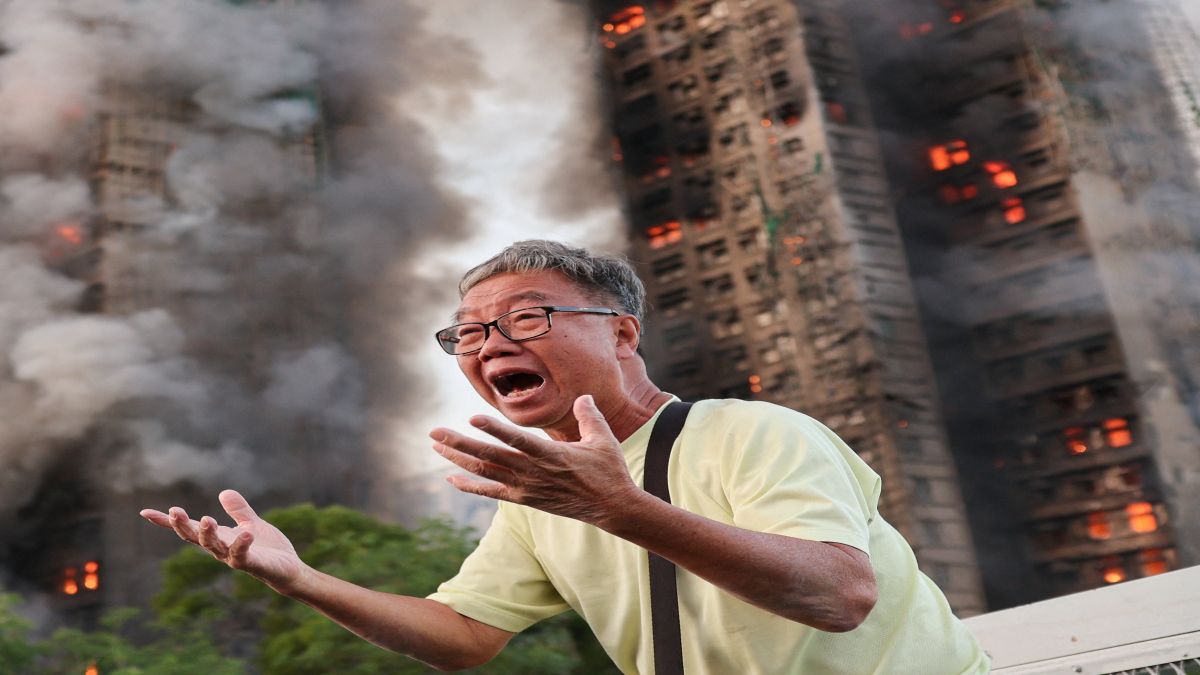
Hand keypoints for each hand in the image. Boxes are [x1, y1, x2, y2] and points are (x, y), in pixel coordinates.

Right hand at [140, 489, 305, 592]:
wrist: (288, 569)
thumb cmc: (268, 549)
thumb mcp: (251, 524)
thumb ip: (238, 511)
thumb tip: (224, 492)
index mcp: (218, 538)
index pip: (189, 528)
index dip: (167, 522)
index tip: (145, 512)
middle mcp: (221, 549)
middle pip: (195, 538)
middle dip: (183, 526)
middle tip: (174, 511)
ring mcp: (235, 558)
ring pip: (215, 548)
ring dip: (208, 535)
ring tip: (207, 519)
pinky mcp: (253, 565)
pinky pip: (243, 556)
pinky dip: (242, 546)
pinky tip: (245, 535)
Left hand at [430, 395, 642, 526]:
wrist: (611, 507)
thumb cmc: (608, 470)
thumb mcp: (603, 438)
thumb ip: (589, 415)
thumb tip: (583, 396)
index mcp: (551, 454)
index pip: (517, 440)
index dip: (495, 430)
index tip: (472, 419)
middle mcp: (533, 472)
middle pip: (490, 456)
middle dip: (459, 443)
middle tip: (434, 431)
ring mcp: (526, 487)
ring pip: (485, 471)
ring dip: (458, 458)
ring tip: (436, 445)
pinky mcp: (525, 499)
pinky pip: (491, 492)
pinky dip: (470, 485)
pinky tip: (451, 477)